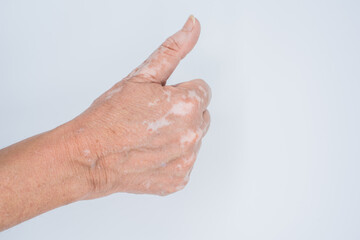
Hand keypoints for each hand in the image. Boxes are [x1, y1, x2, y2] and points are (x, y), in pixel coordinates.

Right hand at [70, 15, 210, 197]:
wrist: (89, 156)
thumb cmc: (110, 116)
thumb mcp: (142, 75)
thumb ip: (174, 49)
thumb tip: (193, 25)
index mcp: (188, 105)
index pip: (202, 90)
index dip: (179, 92)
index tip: (158, 100)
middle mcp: (193, 134)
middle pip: (201, 114)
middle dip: (182, 112)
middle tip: (151, 118)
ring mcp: (187, 159)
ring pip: (193, 138)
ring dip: (177, 135)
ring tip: (148, 136)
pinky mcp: (179, 179)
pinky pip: (184, 161)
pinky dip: (172, 158)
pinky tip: (150, 154)